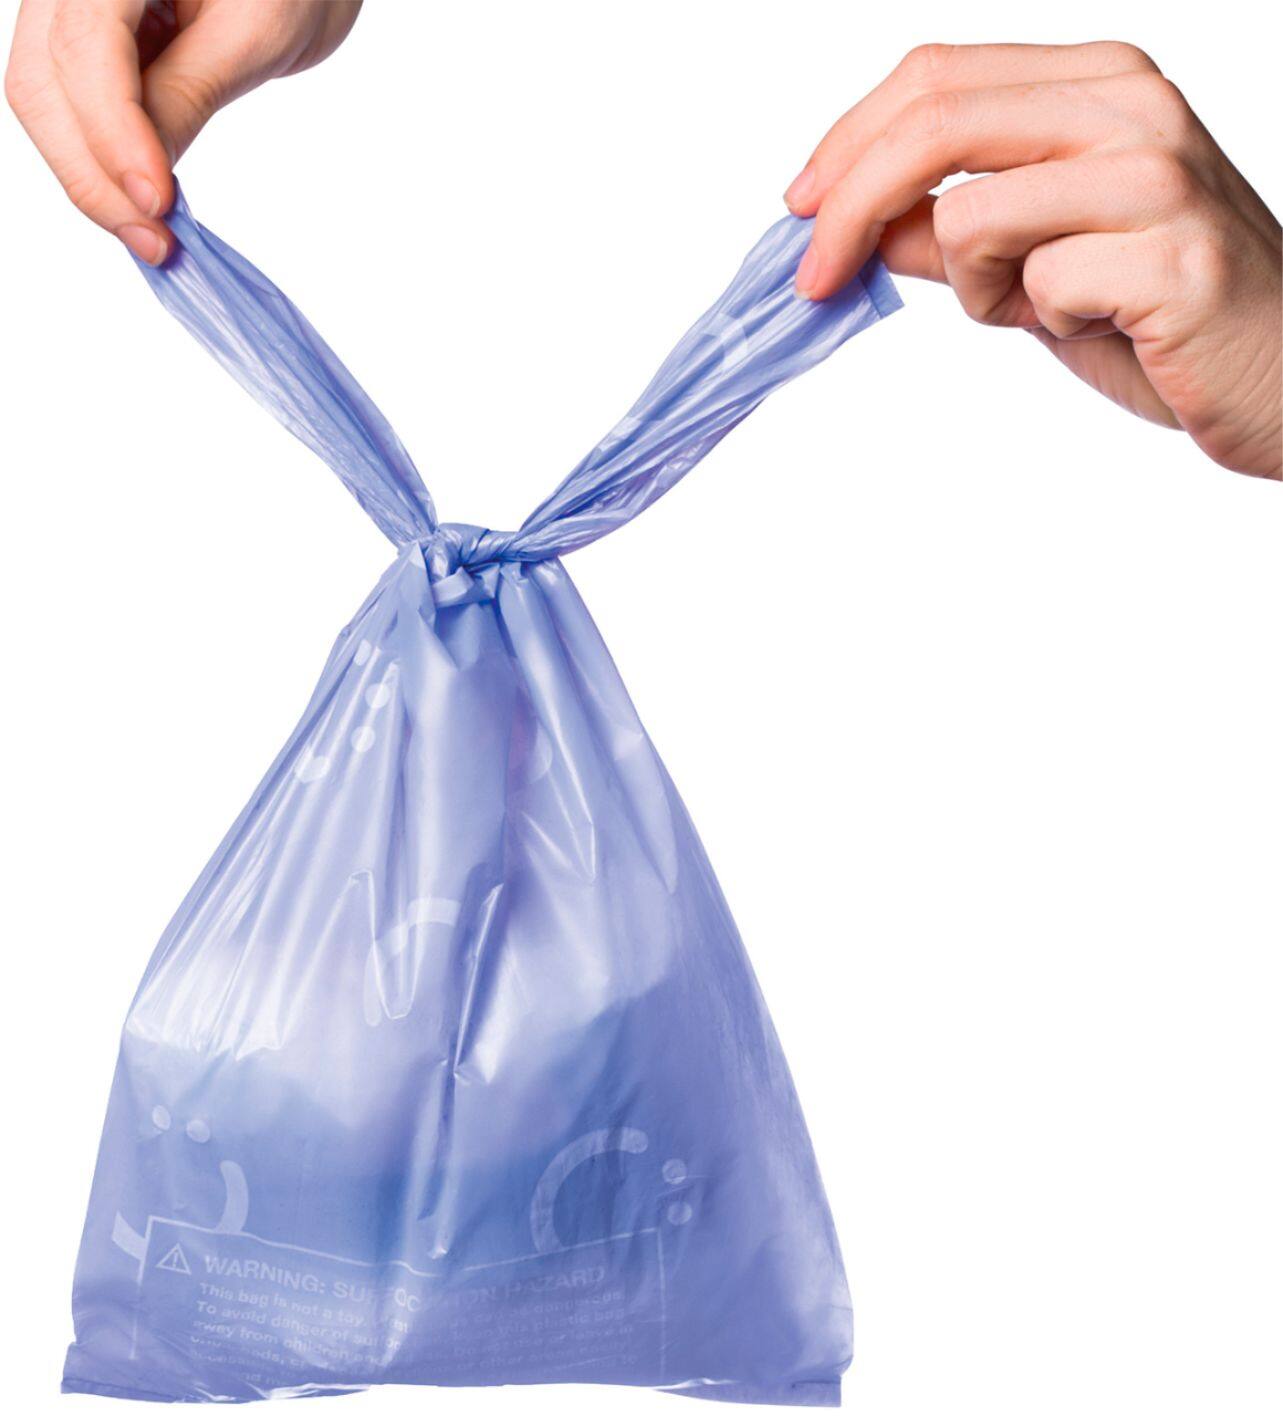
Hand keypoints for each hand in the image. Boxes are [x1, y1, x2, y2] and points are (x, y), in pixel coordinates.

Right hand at [5, 0, 360, 264]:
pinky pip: (73, 100)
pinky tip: (146, 195)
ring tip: (154, 232)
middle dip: (92, 175)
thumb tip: (144, 179)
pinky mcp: (88, 36)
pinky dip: (104, 155)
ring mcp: (70, 3)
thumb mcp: (258, 32)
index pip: (85, 47)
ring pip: (46, 97)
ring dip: (93, 175)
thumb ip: (190, 93)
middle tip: (155, 244)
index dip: (113, 135)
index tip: (157, 204)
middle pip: (42, 81)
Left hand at [786, 43, 1281, 479]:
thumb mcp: (1035, 266)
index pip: (935, 77)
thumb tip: (861, 228)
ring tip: (1041, 308)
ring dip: (975, 285)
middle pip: (934, 120)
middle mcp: (1130, 106)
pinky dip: (1044, 320)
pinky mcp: (1172, 253)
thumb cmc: (1162, 317)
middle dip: (846, 208)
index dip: (847, 143)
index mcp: (1097, 84)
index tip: (798, 210)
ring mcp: (1157, 174)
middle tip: (813, 280)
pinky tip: (1104, 326)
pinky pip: (1038, 284)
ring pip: (971, 211)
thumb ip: (953, 236)